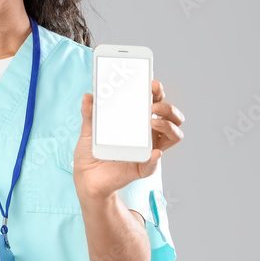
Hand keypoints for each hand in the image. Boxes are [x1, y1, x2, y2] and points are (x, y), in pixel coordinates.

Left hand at [73, 79, 184, 198]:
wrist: (86, 177)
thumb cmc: (91, 151)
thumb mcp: (89, 130)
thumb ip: (89, 114)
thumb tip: (88, 96)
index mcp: (138, 122)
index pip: (156, 103)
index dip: (158, 93)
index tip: (153, 83)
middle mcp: (148, 134)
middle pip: (171, 117)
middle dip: (167, 107)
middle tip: (152, 106)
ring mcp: (148, 151)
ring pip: (173, 136)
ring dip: (168, 126)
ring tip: (152, 122)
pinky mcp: (142, 168)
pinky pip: (153, 164)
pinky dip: (155, 158)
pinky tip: (153, 152)